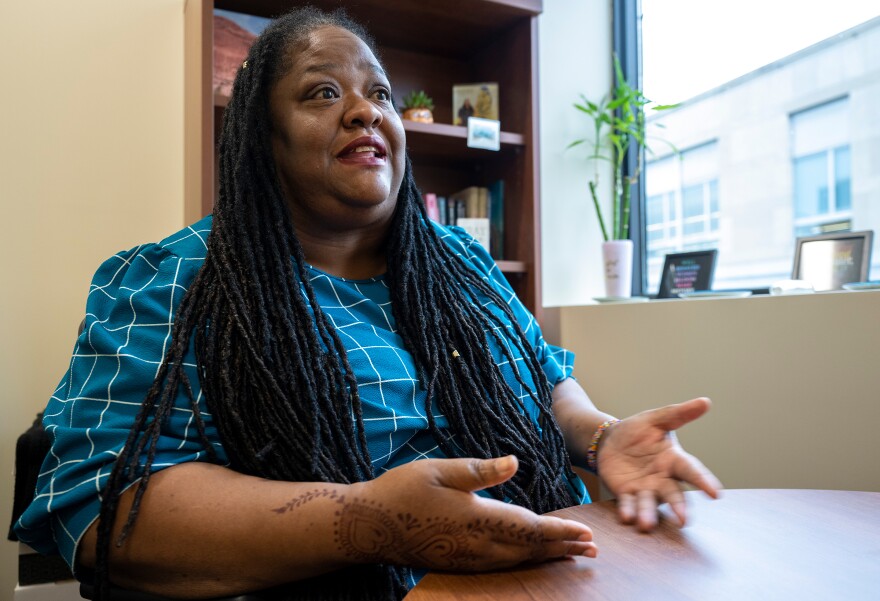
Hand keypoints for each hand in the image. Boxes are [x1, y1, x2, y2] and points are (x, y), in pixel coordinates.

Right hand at [350, 456, 596, 570]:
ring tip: (570, 555)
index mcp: (477, 518)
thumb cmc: (402, 491)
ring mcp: (468, 558)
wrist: (370, 526)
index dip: (560, 531)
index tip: (585, 533)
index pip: (529, 528)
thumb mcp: (440, 470)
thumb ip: (480, 470)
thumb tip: (515, 462)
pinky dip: (523, 562)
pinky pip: (500, 565)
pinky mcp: (458, 563)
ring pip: (517, 560)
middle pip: (530, 549)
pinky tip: (529, 558)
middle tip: (592, 549)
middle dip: (563, 548)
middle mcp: (477, 545)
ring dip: (546, 557)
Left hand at [597, 398, 721, 531]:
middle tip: (684, 520)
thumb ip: (679, 414)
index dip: (704, 481)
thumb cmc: (637, 431)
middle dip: (679, 507)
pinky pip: (628, 504)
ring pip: (650, 504)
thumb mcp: (656, 419)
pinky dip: (628, 510)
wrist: (608, 440)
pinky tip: (627, 517)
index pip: (691, 471)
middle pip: (673, 494)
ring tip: (646, 524)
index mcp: (673, 460)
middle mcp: (663, 478)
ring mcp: (645, 488)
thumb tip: (705, 402)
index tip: (716, 493)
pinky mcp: (626, 494)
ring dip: (648, 514)